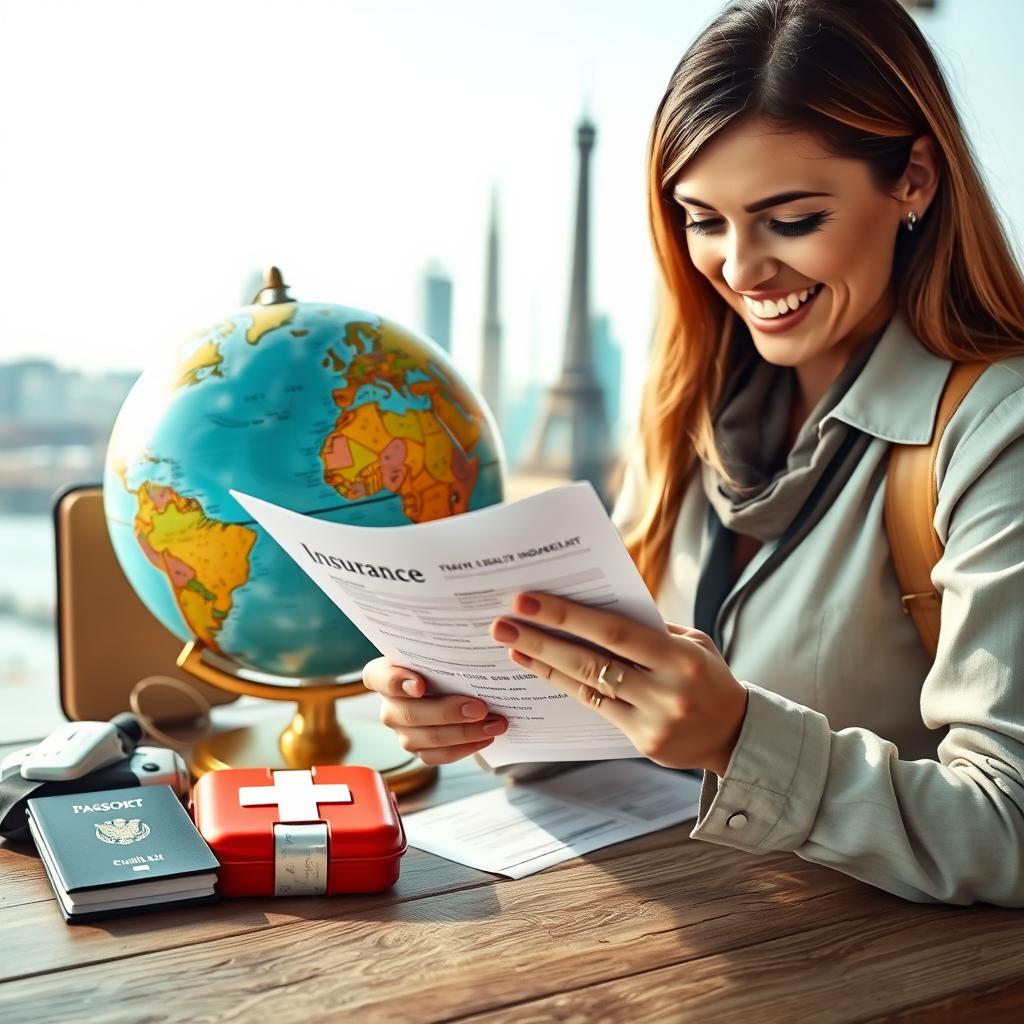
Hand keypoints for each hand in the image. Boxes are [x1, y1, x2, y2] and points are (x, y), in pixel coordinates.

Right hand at [361, 658, 508, 764]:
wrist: (454, 685)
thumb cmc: (445, 663)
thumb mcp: (442, 652)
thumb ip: (445, 652)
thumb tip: (485, 636)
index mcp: (384, 674)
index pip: (379, 677)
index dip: (396, 682)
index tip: (420, 685)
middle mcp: (389, 705)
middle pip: (410, 714)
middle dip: (448, 712)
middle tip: (480, 708)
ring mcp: (402, 730)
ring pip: (426, 738)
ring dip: (464, 733)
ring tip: (494, 724)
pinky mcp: (418, 749)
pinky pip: (437, 756)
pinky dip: (464, 748)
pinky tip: (485, 738)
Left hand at [489, 593, 748, 775]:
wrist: (738, 734)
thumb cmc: (708, 675)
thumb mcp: (692, 643)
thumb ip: (649, 628)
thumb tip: (592, 604)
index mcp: (681, 658)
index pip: (614, 631)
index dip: (568, 615)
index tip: (528, 600)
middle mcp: (667, 691)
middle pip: (591, 661)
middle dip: (542, 639)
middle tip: (503, 623)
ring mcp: (653, 721)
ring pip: (587, 687)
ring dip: (544, 664)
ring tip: (512, 645)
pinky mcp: (642, 742)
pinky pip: (594, 708)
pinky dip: (564, 686)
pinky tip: (540, 670)